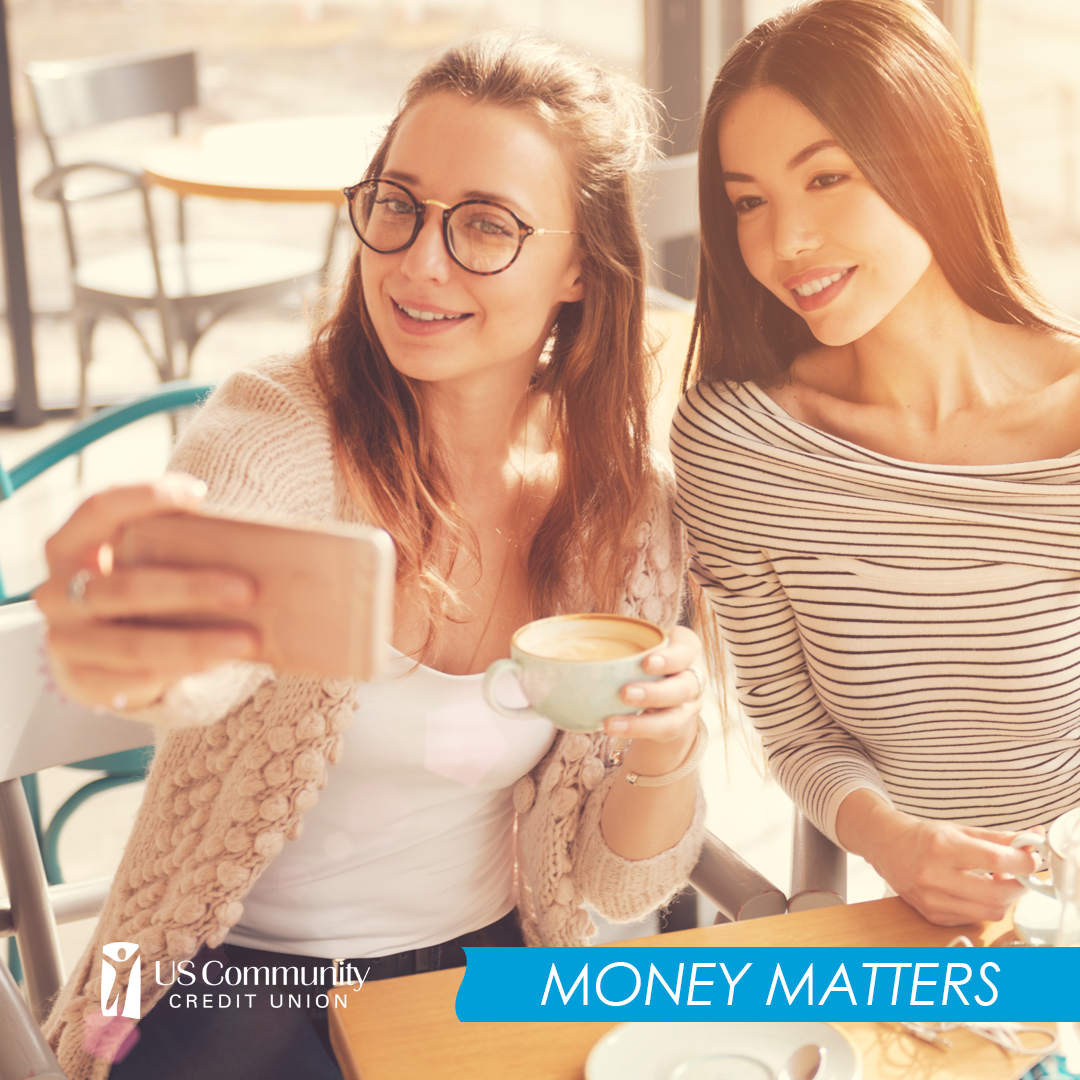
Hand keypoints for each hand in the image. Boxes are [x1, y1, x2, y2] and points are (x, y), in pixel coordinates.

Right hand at [34, 473, 259, 710]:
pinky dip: (179, 670)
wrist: (101, 649)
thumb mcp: (140, 553)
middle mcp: (57, 592)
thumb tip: (247, 531)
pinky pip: (133, 679)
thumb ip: (171, 536)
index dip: (146, 496)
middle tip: (247, 588)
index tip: (200, 494)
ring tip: (245, 639)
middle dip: (191, 589)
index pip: (99, 509)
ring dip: (194, 642)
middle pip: (125, 587)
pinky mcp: (82, 680)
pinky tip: (218, 661)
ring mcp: (66, 640)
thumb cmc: (134, 581)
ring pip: (132, 644)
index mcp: (70, 544)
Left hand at [598, 625, 704, 857]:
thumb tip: (511, 665)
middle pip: (686, 684)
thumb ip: (582, 646)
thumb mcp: (622, 649)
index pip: (688, 647)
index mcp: (682, 648)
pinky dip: (636, 731)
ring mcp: (687, 706)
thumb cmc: (632, 667)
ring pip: (676, 714)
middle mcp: (691, 677)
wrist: (660, 702)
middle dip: (657, 689)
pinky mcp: (676, 728)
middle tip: (626, 692)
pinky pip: (661, 732)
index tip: (645, 660)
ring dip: (645, 718)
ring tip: (612, 723)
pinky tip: (611, 729)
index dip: (672, 655)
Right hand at [836, 790, 1036, 925]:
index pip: (996, 860)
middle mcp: (933, 875)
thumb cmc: (923, 837)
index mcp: (941, 846)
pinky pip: (973, 918)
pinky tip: (978, 891)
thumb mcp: (959, 829)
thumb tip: (1032, 841)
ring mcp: (931, 899)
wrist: (886, 848)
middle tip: (1021, 874)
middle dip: (1019, 886)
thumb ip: (998, 839)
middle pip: (997, 894)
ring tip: (998, 881)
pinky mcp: (932, 915)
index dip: (1023, 862)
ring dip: (1003, 899)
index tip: (1032, 858)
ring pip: (990, 912)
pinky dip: (984, 906)